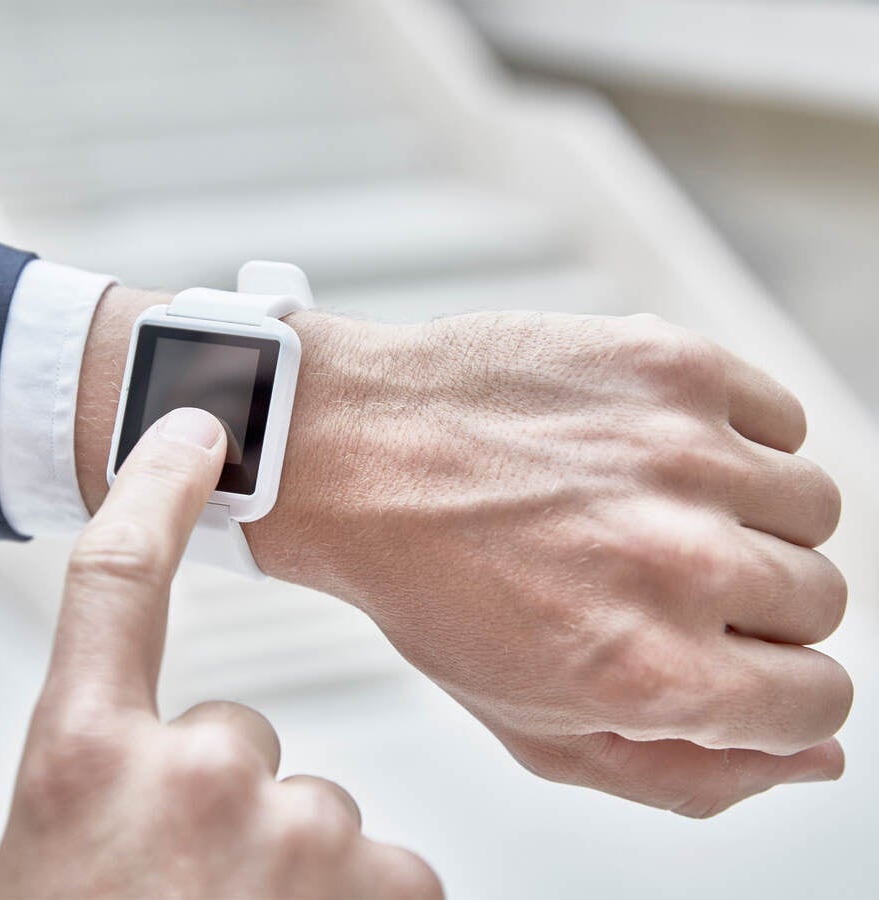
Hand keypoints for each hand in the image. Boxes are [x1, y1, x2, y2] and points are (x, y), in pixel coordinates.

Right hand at [0, 407, 440, 898]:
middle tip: (182, 886)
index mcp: (81, 761)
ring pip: (312, 811)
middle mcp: (191, 778)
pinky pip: (389, 870)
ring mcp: (294, 832)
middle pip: (237, 732)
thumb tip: (159, 749)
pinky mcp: (384, 885)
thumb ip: (102, 775)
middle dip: (222, 796)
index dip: (157, 492)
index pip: (115, 579)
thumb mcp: (50, 847)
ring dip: (284, 867)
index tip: (195, 433)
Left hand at [248, 309, 850, 817]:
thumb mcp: (535, 726)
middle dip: (751, 606)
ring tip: (647, 509)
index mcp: (651, 672)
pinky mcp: (673, 368)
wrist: (356, 455)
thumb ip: (684, 773)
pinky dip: (734, 438)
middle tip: (655, 575)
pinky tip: (648, 451)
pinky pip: (778, 419)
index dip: (774, 692)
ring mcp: (683, 455)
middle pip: (823, 601)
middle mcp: (682, 563)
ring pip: (812, 506)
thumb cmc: (431, 590)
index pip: (817, 704)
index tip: (729, 661)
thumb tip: (817, 762)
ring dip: (747, 517)